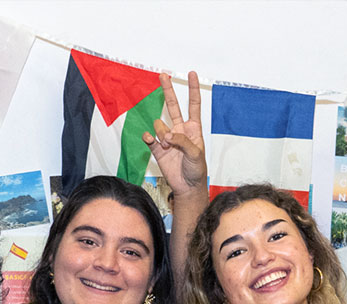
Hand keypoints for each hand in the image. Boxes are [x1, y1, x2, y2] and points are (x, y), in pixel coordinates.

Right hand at [143, 71, 205, 200]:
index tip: (192, 74)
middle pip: (173, 106)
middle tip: (163, 75)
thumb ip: (183, 141)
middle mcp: (180, 130)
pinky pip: (150, 138)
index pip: (193, 105)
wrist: (187, 187)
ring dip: (162, 133)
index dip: (193, 89)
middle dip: (167, 90)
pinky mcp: (158, 148)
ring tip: (169, 146)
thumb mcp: (195, 154)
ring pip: (159, 125)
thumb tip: (167, 135)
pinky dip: (149, 137)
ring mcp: (168, 138)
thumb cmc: (197, 170)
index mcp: (193, 129)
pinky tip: (151, 139)